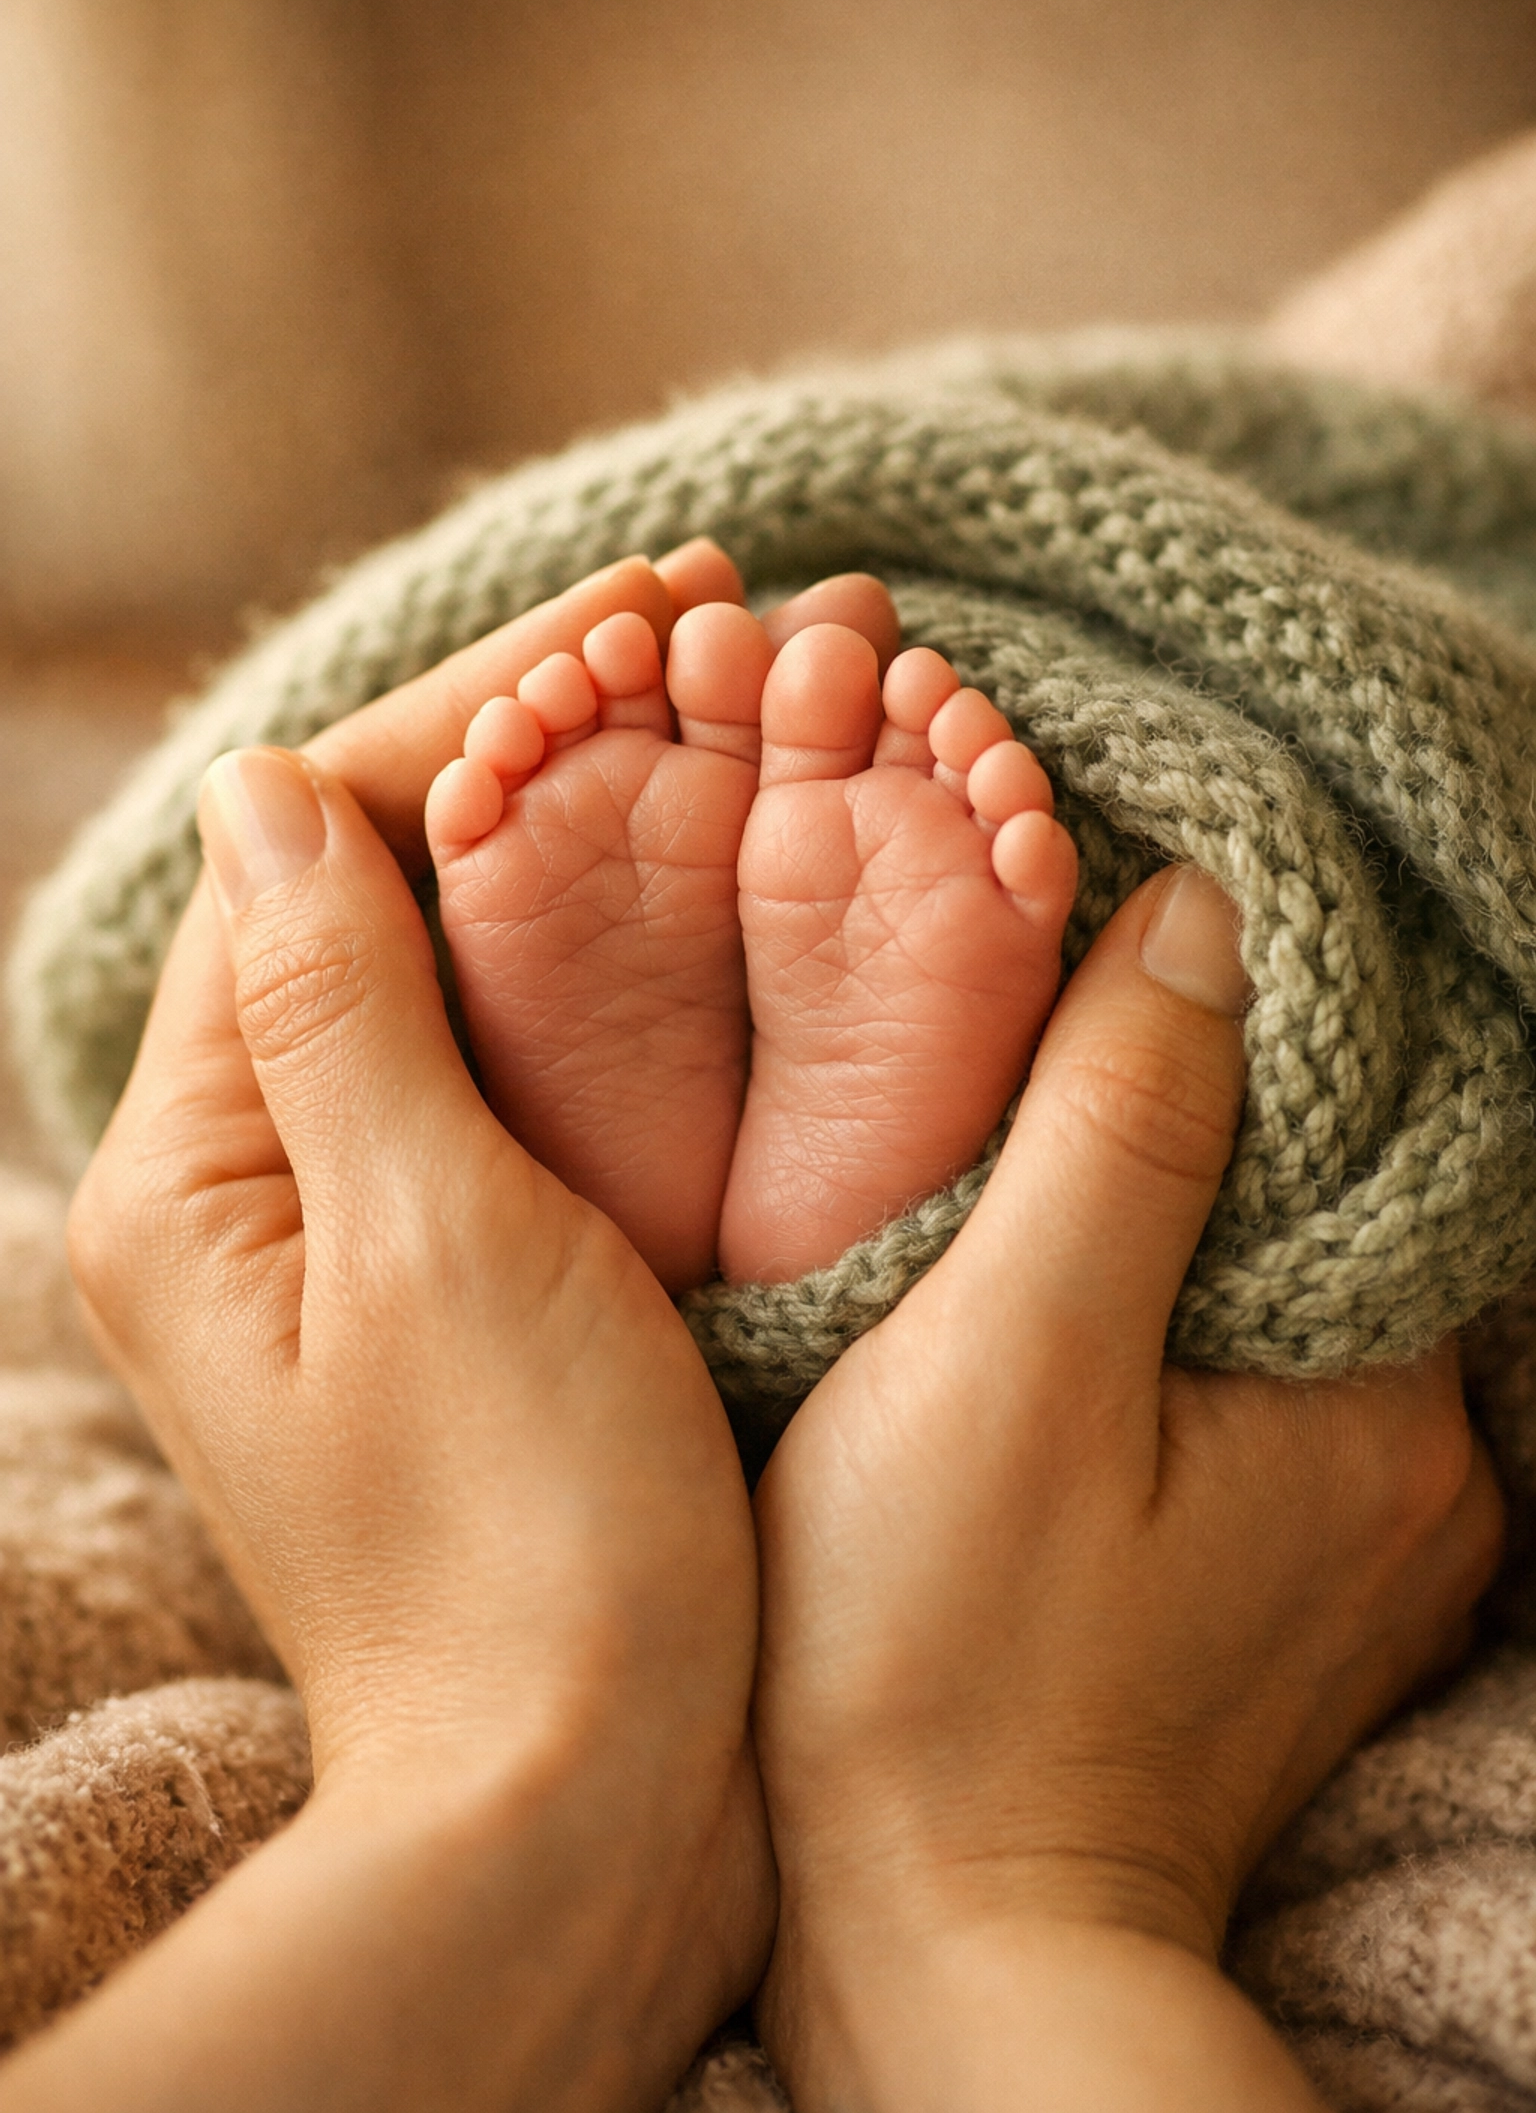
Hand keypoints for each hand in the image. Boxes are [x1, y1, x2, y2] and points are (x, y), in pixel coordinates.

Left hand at [46, 706, 769, 2102]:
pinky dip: (606, 950)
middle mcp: (254, 1175)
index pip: (315, 848)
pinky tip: (710, 880)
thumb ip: (342, 1009)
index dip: (479, 704)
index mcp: (202, 1164)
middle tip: (705, 621)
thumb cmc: (523, 1539)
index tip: (645, 603)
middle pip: (378, 881)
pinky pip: (514, 1053)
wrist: (582, 1798)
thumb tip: (271, 784)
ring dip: (580, 824)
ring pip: (454, 953)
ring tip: (722, 707)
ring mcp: (359, 1219)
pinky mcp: (458, 1264)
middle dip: (535, 738)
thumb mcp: (427, 1247)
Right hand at [752, 866, 1502, 2111]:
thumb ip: (1118, 1132)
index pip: (1340, 1114)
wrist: (943, 1963)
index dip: (1208, 1011)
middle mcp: (1414, 1461)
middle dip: (1177, 1109)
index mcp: (1382, 1390)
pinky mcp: (1276, 1586)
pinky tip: (1041, 1315)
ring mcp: (1353, 1536)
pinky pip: (1238, 1382)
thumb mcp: (1012, 1366)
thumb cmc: (942, 1671)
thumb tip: (1204, 914)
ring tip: (1007, 1166)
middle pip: (1308, 1196)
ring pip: (1265, 1288)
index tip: (1071, 950)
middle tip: (1009, 1048)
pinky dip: (1155, 1322)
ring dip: (1159, 1215)